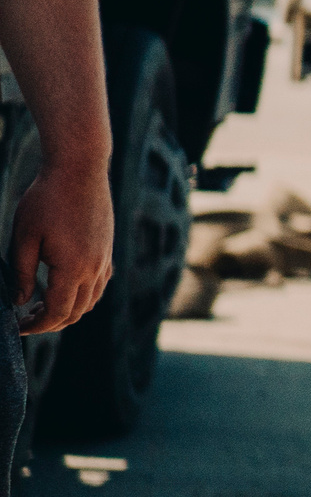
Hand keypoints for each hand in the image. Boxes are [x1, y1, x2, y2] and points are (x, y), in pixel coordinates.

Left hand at [11, 157, 112, 333]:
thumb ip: (20, 274)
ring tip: (42, 306)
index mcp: (73, 268)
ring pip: (91, 300)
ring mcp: (104, 258)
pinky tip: (64, 286)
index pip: (57, 312)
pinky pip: (99, 284)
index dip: (36, 326)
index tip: (18, 327)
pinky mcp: (107, 249)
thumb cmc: (46, 200)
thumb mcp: (23, 237)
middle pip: (76, 311)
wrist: (79, 169)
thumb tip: (20, 301)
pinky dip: (83, 295)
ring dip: (68, 310)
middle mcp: (94, 268)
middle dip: (51, 322)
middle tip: (26, 320)